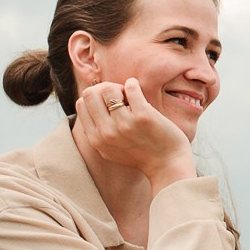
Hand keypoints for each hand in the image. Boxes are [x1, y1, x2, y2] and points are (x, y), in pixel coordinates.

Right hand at [73, 79, 194, 185]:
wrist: (167, 165)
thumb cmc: (141, 153)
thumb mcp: (110, 149)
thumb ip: (98, 131)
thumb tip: (89, 101)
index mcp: (96, 139)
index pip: (81, 104)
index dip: (96, 98)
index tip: (110, 103)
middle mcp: (106, 133)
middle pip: (90, 94)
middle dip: (104, 89)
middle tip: (120, 97)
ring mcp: (124, 124)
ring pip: (108, 89)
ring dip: (120, 87)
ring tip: (131, 96)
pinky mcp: (143, 117)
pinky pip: (131, 88)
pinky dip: (133, 84)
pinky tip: (137, 88)